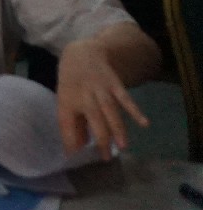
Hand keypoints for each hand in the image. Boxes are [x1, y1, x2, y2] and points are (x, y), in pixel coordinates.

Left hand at [55, 38, 148, 157]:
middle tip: (107, 158)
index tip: (74, 157)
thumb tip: (76, 148)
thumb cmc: (72, 81)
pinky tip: (144, 123)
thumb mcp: (65, 100)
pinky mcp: (114, 84)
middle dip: (100, 140)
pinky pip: (126, 99)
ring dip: (117, 129)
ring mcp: (101, 89)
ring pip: (111, 111)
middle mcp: (84, 95)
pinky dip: (135, 110)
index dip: (69, 139)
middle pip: (94, 120)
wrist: (82, 52)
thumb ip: (71, 123)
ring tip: (123, 147)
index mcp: (67, 99)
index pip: (66, 122)